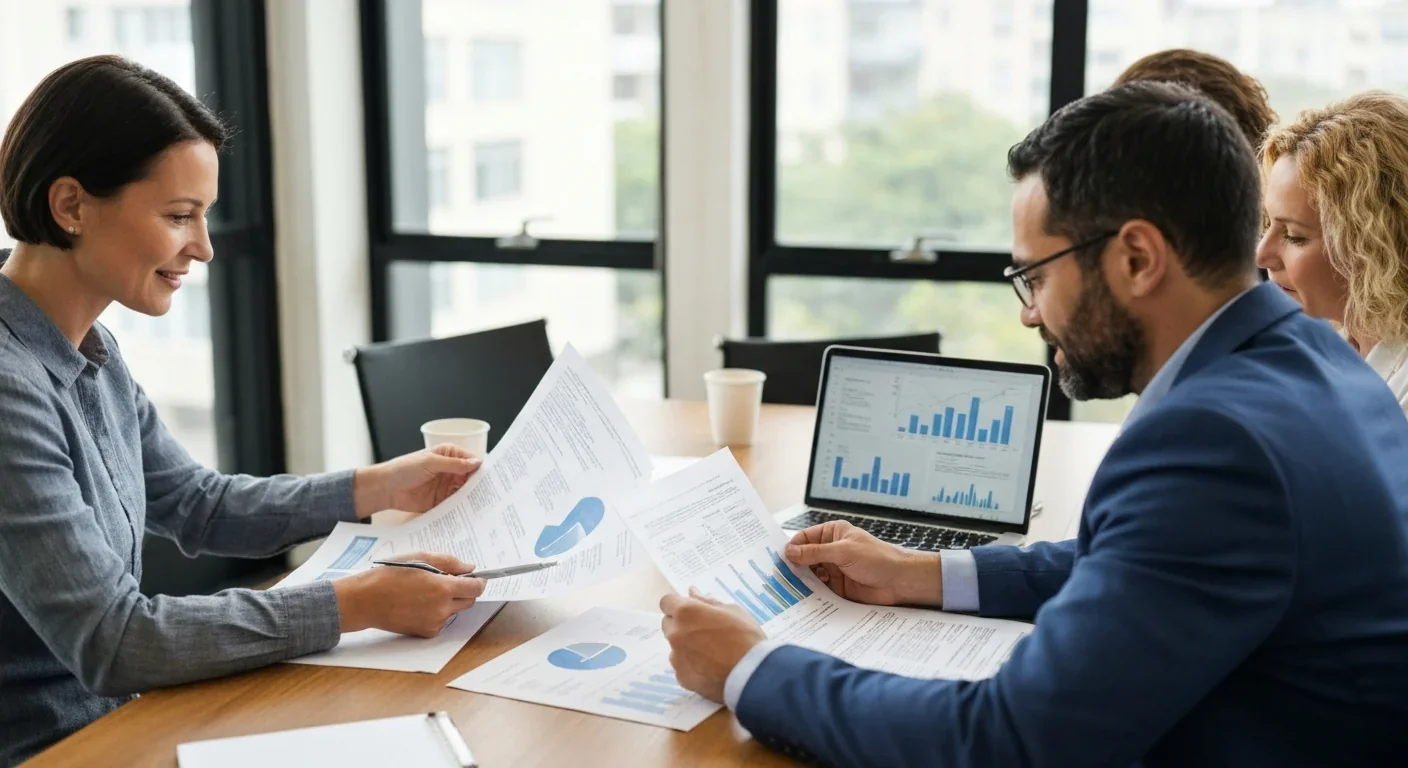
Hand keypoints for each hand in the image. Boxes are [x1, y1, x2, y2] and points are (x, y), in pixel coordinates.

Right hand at [332, 552, 484, 636]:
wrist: (365, 600)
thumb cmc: (390, 575)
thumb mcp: (420, 558)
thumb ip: (449, 563)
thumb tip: (470, 569)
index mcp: (442, 588)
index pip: (476, 588)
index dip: (478, 582)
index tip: (476, 578)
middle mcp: (442, 608)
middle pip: (469, 601)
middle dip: (464, 591)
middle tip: (448, 581)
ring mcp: (434, 622)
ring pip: (455, 611)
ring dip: (449, 602)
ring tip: (426, 592)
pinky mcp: (426, 632)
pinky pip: (441, 621)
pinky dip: (437, 612)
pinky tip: (419, 604)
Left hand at [353, 445, 480, 517]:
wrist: (385, 488)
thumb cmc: (404, 469)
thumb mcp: (430, 462)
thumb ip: (453, 464)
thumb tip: (476, 463)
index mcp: (449, 455)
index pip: (471, 460)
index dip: (481, 468)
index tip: (492, 477)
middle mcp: (450, 470)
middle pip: (471, 477)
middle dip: (479, 484)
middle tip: (492, 493)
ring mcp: (446, 486)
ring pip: (465, 492)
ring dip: (472, 497)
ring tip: (484, 505)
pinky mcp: (441, 501)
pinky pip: (455, 504)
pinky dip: (462, 507)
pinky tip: (470, 512)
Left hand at [659, 588, 766, 702]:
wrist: (753, 675)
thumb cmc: (746, 636)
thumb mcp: (732, 610)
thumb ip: (707, 601)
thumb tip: (692, 592)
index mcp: (686, 612)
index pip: (666, 602)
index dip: (678, 605)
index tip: (691, 611)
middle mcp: (675, 633)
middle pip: (668, 624)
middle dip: (681, 624)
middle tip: (704, 631)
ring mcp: (676, 658)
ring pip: (675, 647)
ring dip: (686, 646)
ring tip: (711, 653)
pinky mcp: (682, 677)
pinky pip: (682, 666)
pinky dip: (692, 666)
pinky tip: (710, 668)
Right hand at [784, 520, 941, 606]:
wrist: (899, 582)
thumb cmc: (877, 559)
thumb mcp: (843, 552)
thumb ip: (815, 552)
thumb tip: (790, 551)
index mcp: (833, 534)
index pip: (805, 538)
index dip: (792, 547)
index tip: (779, 557)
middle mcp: (831, 550)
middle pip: (805, 557)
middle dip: (793, 565)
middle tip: (777, 574)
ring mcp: (833, 569)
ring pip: (810, 574)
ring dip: (801, 580)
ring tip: (787, 587)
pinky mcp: (837, 587)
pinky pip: (818, 589)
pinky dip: (810, 592)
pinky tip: (802, 596)